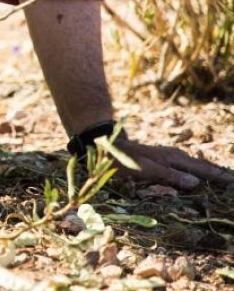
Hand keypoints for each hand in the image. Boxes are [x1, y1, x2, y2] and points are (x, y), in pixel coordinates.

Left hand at [103, 137, 233, 189]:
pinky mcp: (165, 160)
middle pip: (204, 167)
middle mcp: (176, 156)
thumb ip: (170, 175)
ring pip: (197, 167)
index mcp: (174, 158)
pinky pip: (188, 167)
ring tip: (226, 182)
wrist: (107, 144)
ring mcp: (171, 157)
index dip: (220, 177)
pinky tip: (203, 178)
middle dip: (221, 175)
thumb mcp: (145, 169)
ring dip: (212, 174)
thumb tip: (196, 183)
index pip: (204, 170)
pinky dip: (200, 173)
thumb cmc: (124, 160)